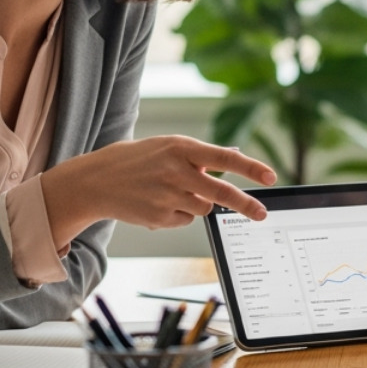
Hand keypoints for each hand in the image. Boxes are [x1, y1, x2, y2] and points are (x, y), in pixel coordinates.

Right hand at [42, 136, 275, 245]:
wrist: (96, 181)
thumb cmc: (137, 160)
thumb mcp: (168, 148)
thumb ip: (199, 156)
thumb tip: (233, 157)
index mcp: (182, 148)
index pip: (225, 158)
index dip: (251, 168)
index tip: (271, 177)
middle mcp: (177, 171)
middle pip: (221, 193)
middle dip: (245, 205)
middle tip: (262, 214)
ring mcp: (168, 196)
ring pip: (203, 208)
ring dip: (197, 203)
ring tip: (171, 193)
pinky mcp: (160, 217)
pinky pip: (185, 219)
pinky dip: (178, 214)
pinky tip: (157, 203)